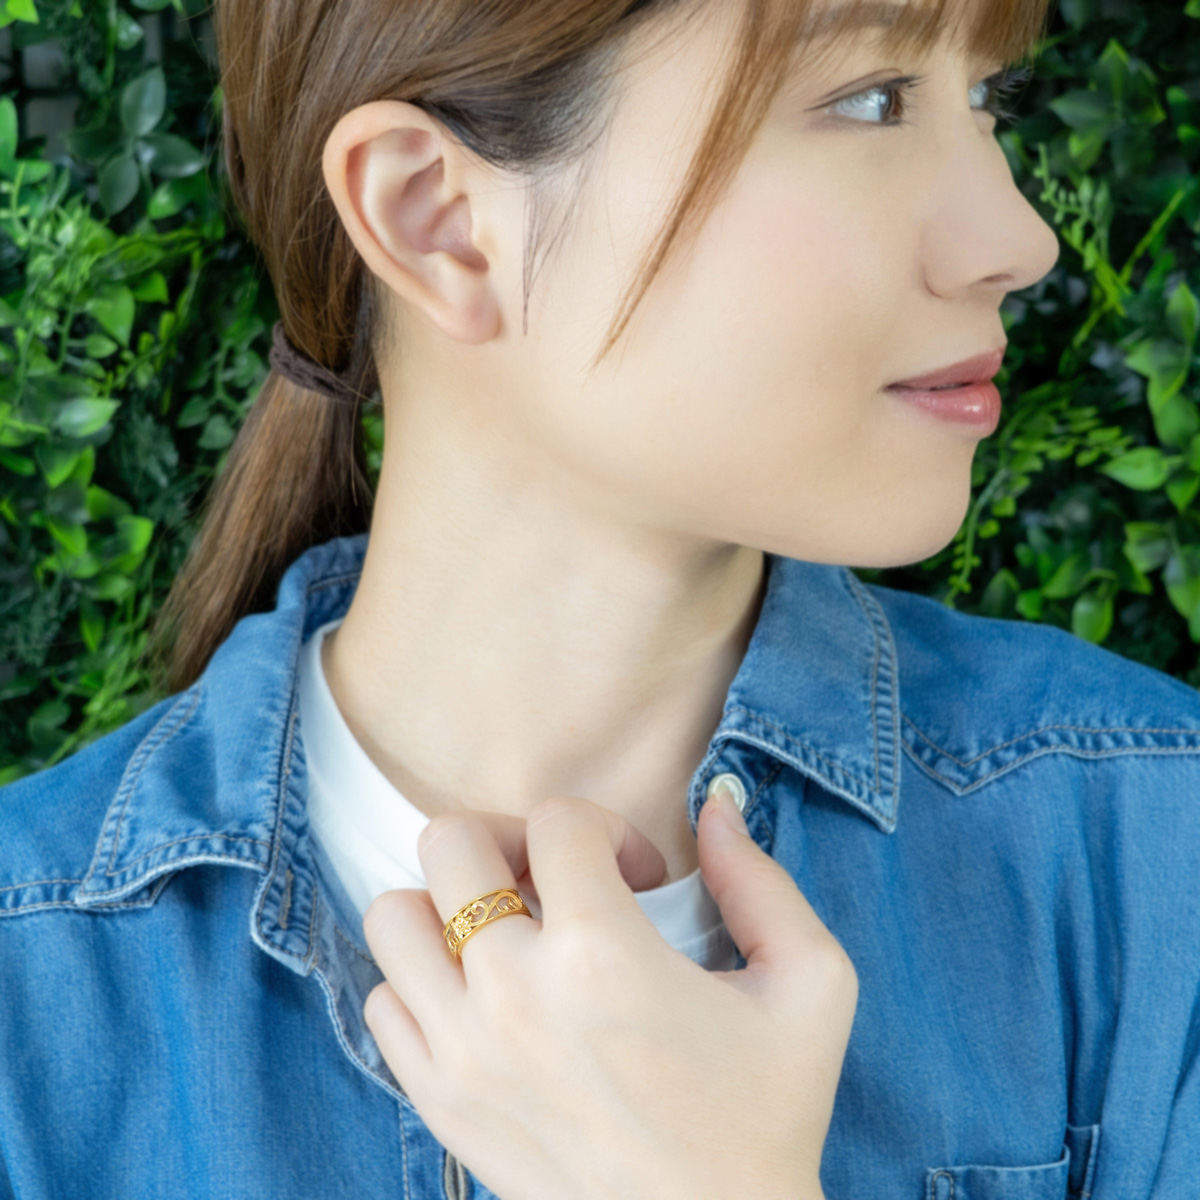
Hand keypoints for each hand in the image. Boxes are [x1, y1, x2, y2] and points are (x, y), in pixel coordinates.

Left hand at [362, 790, 854, 1199]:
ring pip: (393, 914)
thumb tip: (717, 802)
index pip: (558, 820)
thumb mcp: (811, 986)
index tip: (639, 877)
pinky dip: (422, 981)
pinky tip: (485, 998)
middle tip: (555, 881)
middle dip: (509, 839)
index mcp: (603, 954)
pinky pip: (383, 1000)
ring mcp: (463, 1051)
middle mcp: (514, 994)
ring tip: (508, 933)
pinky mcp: (439, 1101)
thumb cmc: (768, 1115)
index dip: (607, 826)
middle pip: (450, 842)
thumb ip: (761, 880)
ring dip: (449, 904)